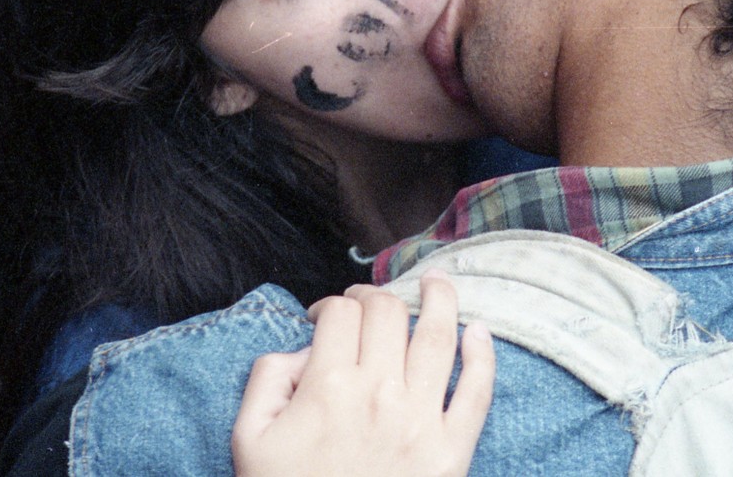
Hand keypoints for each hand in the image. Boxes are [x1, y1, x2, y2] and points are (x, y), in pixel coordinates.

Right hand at [232, 270, 494, 476]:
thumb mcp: (250, 439)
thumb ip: (267, 380)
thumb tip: (303, 348)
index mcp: (328, 388)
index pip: (341, 315)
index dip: (332, 304)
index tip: (326, 317)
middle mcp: (379, 394)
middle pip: (388, 314)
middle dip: (375, 297)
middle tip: (368, 305)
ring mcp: (420, 420)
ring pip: (438, 336)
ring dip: (440, 298)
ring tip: (438, 282)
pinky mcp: (452, 450)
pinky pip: (477, 392)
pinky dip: (482, 355)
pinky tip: (480, 332)